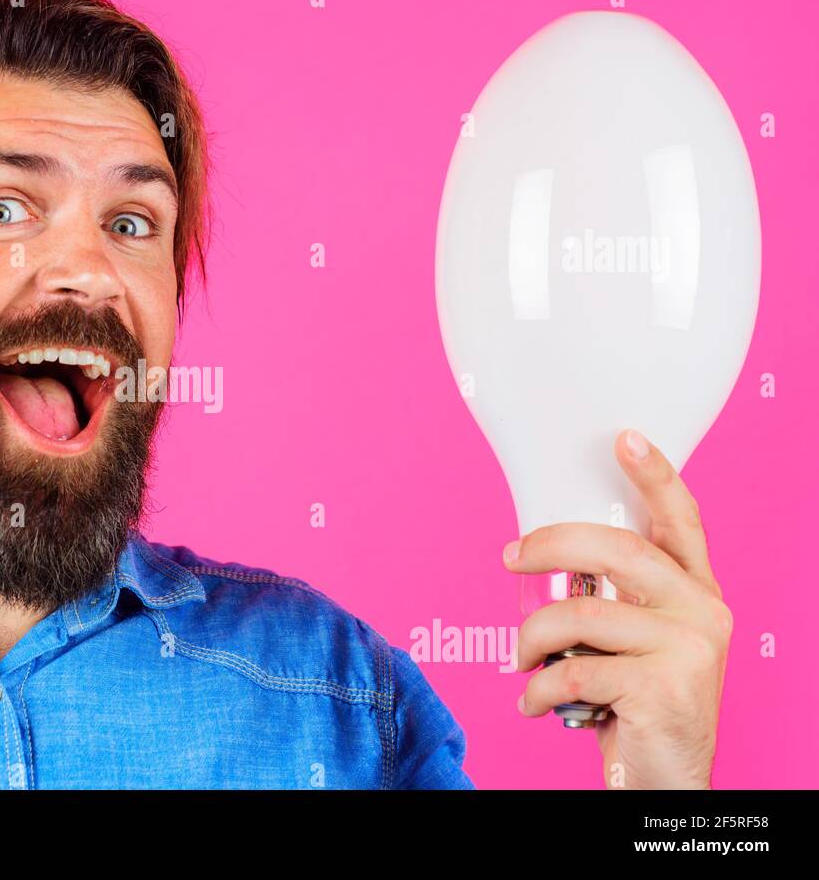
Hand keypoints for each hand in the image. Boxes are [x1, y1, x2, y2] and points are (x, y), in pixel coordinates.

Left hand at [504, 429, 732, 788]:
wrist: (666, 776)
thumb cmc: (638, 699)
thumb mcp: (635, 639)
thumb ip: (611, 597)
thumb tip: (541, 558)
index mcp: (695, 590)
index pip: (681, 519)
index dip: (654, 475)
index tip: (623, 437)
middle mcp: (702, 610)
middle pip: (614, 549)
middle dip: (548, 545)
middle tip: (510, 557)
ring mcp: (688, 649)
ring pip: (578, 613)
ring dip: (531, 638)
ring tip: (523, 661)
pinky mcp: (663, 689)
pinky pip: (573, 669)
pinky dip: (539, 688)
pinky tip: (536, 702)